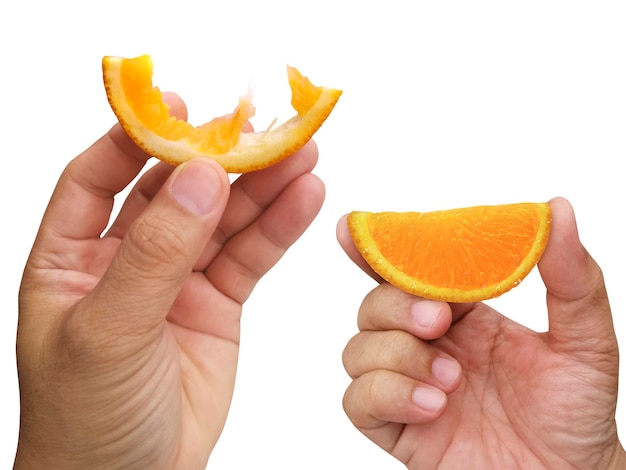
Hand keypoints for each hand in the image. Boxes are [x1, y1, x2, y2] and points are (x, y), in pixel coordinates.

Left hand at [15, 93, 324, 468]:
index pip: (98, 177)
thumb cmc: (87, 419)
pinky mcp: (219, 304)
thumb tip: (200, 177)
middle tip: (263, 128)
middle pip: (176, 192)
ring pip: (224, 221)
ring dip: (262, 187)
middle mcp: (126, 260)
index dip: (136, 138)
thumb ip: (156, 251)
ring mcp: (177, 280)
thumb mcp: (110, 330)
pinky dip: (279, 228)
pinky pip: (251, 257)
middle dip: (220, 159)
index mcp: (71, 257)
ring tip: (302, 154)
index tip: (179, 107)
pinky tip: (305, 199)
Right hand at [337, 198, 625, 468]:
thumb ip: (571, 277)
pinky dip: (387, 394)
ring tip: (451, 382)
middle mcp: (429, 344)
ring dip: (398, 356)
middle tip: (436, 322)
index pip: (411, 271)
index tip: (351, 228)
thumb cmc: (574, 416)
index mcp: (464, 314)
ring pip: (358, 348)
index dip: (378, 248)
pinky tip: (433, 407)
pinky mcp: (397, 426)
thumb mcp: (584, 341)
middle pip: (374, 304)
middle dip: (396, 305)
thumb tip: (558, 209)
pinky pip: (357, 400)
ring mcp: (408, 384)